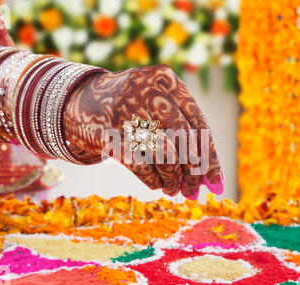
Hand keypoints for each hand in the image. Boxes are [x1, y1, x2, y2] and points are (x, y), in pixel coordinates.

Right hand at [63, 65, 222, 198]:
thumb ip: (183, 127)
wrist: (82, 101)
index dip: (210, 156)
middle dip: (194, 172)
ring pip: (165, 156)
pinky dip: (155, 181)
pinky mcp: (111, 136)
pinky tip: (159, 186)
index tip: (217, 183)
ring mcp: (127, 112)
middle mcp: (147, 91)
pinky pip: (143, 167)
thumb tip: (211, 176)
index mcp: (164, 78)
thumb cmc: (133, 106)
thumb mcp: (157, 100)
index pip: (197, 122)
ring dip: (174, 181)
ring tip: (176, 190)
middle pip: (183, 139)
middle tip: (196, 191)